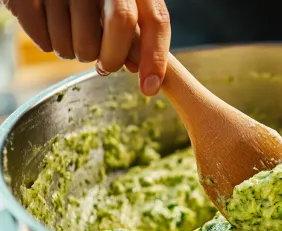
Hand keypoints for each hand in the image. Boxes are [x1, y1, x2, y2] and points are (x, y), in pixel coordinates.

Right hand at [2, 0, 170, 95]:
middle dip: (113, 59)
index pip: (155, 20)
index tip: (149, 88)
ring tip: (72, 33)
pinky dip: (47, 43)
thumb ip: (133, 32)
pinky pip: (43, 39)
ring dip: (75, 52)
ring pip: (77, 44)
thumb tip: (140, 67)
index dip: (155, 58)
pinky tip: (50, 27)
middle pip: (120, 26)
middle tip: (105, 65)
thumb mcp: (119, 3)